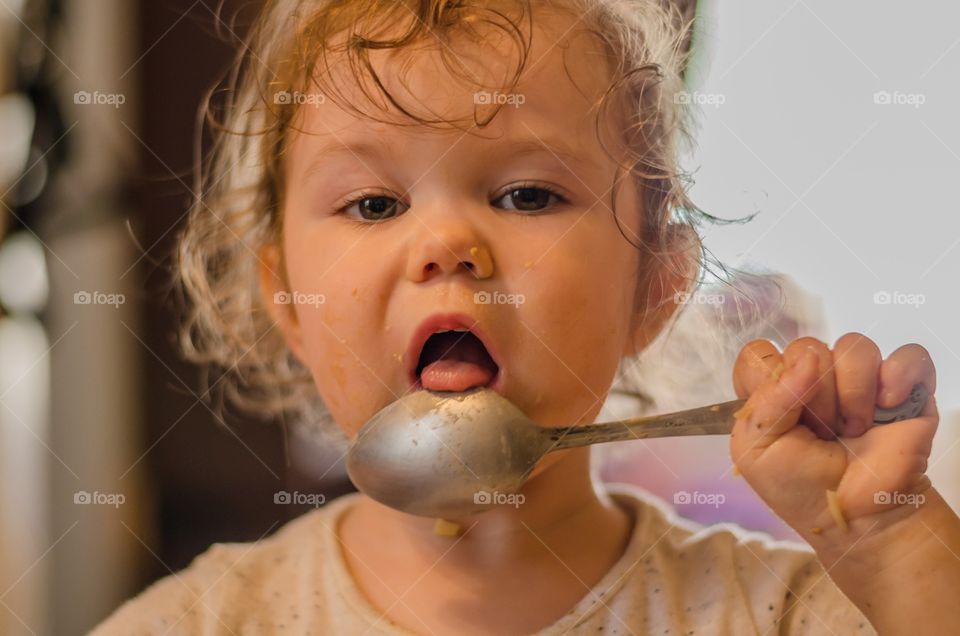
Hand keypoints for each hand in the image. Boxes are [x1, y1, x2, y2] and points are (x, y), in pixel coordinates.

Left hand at [730, 333, 937, 544]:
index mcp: (774, 391)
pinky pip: (909, 355)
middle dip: (814, 396)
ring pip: (854, 346)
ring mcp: (860, 381)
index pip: (759, 353)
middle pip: (807, 348)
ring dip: (853, 393)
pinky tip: (889, 407)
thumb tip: (807, 359)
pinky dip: (899, 377)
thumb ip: (765, 401)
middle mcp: (814, 379)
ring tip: (855, 429)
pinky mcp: (904, 388)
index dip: (767, 375)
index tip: (780, 411)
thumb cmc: (801, 487)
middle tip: (822, 432)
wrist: (858, 517)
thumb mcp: (756, 451)